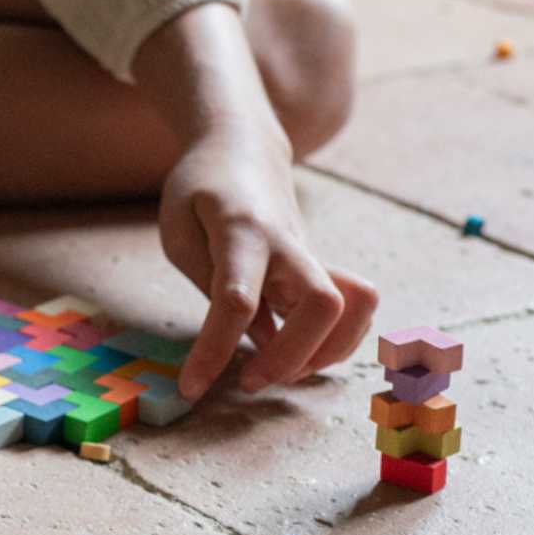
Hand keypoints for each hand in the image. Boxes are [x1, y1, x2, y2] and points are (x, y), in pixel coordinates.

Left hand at [160, 122, 377, 400]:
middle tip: (249, 380)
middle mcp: (288, 244)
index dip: (215, 349)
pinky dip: (336, 343)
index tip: (192, 387)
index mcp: (241, 231)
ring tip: (279, 372)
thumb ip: (211, 282)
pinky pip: (353, 308)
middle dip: (291, 358)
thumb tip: (255, 339)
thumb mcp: (179, 228)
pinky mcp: (320, 268)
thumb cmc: (201, 189)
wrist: (243, 147)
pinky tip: (300, 356)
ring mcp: (311, 256)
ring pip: (354, 307)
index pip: (237, 300)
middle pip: (322, 305)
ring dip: (325, 354)